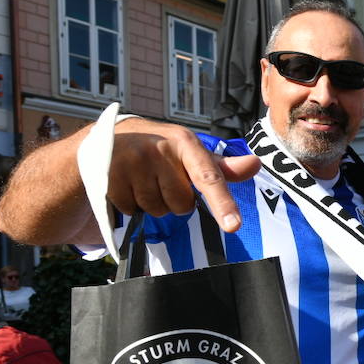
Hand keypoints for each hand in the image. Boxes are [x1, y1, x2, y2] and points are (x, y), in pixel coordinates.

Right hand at [106, 119, 261, 229]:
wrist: (108, 138)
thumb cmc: (159, 149)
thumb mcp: (189, 153)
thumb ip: (221, 167)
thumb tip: (255, 164)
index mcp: (185, 143)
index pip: (209, 178)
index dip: (222, 203)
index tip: (233, 225)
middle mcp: (160, 148)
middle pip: (182, 204)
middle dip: (174, 200)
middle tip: (161, 180)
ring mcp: (134, 160)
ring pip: (157, 209)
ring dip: (152, 202)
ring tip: (143, 180)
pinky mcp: (111, 174)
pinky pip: (132, 209)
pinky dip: (130, 203)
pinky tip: (126, 183)